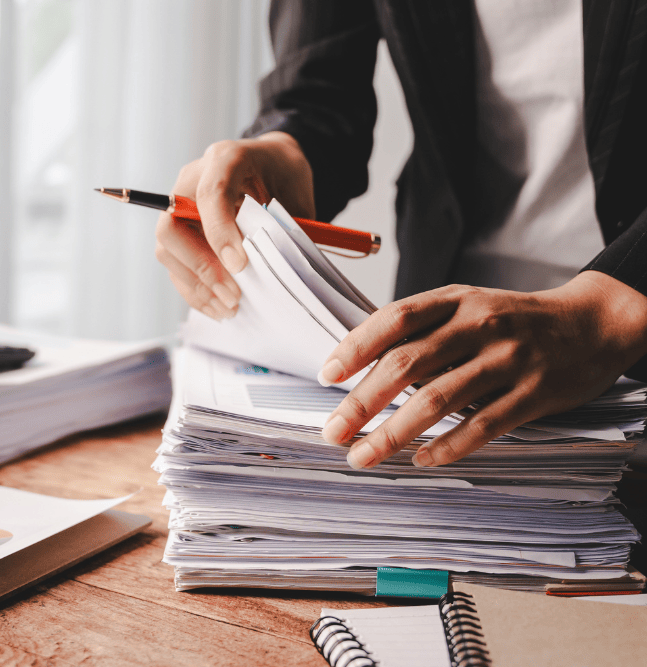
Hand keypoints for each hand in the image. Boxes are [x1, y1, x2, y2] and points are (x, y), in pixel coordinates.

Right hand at [154, 131, 315, 319]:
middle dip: (201, 266)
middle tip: (232, 294)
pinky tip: (218, 306)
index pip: (209, 194)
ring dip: (197, 286)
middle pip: (171, 227)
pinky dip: (195, 291)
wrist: (273, 165)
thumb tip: (274, 270)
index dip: (219, 232)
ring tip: (229, 307)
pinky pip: (175, 266)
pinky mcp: (180, 233)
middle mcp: (192, 181)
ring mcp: (180, 208)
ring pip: (167, 252)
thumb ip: (283, 225)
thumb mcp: (295, 192)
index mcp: (224, 159)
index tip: (239, 265)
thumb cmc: (284, 176)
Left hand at [317, 271, 646, 467]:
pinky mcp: (533, 394)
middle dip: (362, 402)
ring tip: (362, 457)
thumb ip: (421, 328)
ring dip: (392, 434)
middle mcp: (479, 325)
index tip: (327, 376)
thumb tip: (359, 364)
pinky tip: (420, 460)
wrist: (594, 322)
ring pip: (437, 401)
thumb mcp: (467, 305)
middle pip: (407, 365)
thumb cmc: (513, 319)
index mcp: (456, 299)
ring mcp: (508, 360)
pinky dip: (446, 447)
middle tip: (332, 432)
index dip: (356, 347)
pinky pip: (482, 426)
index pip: (395, 319)